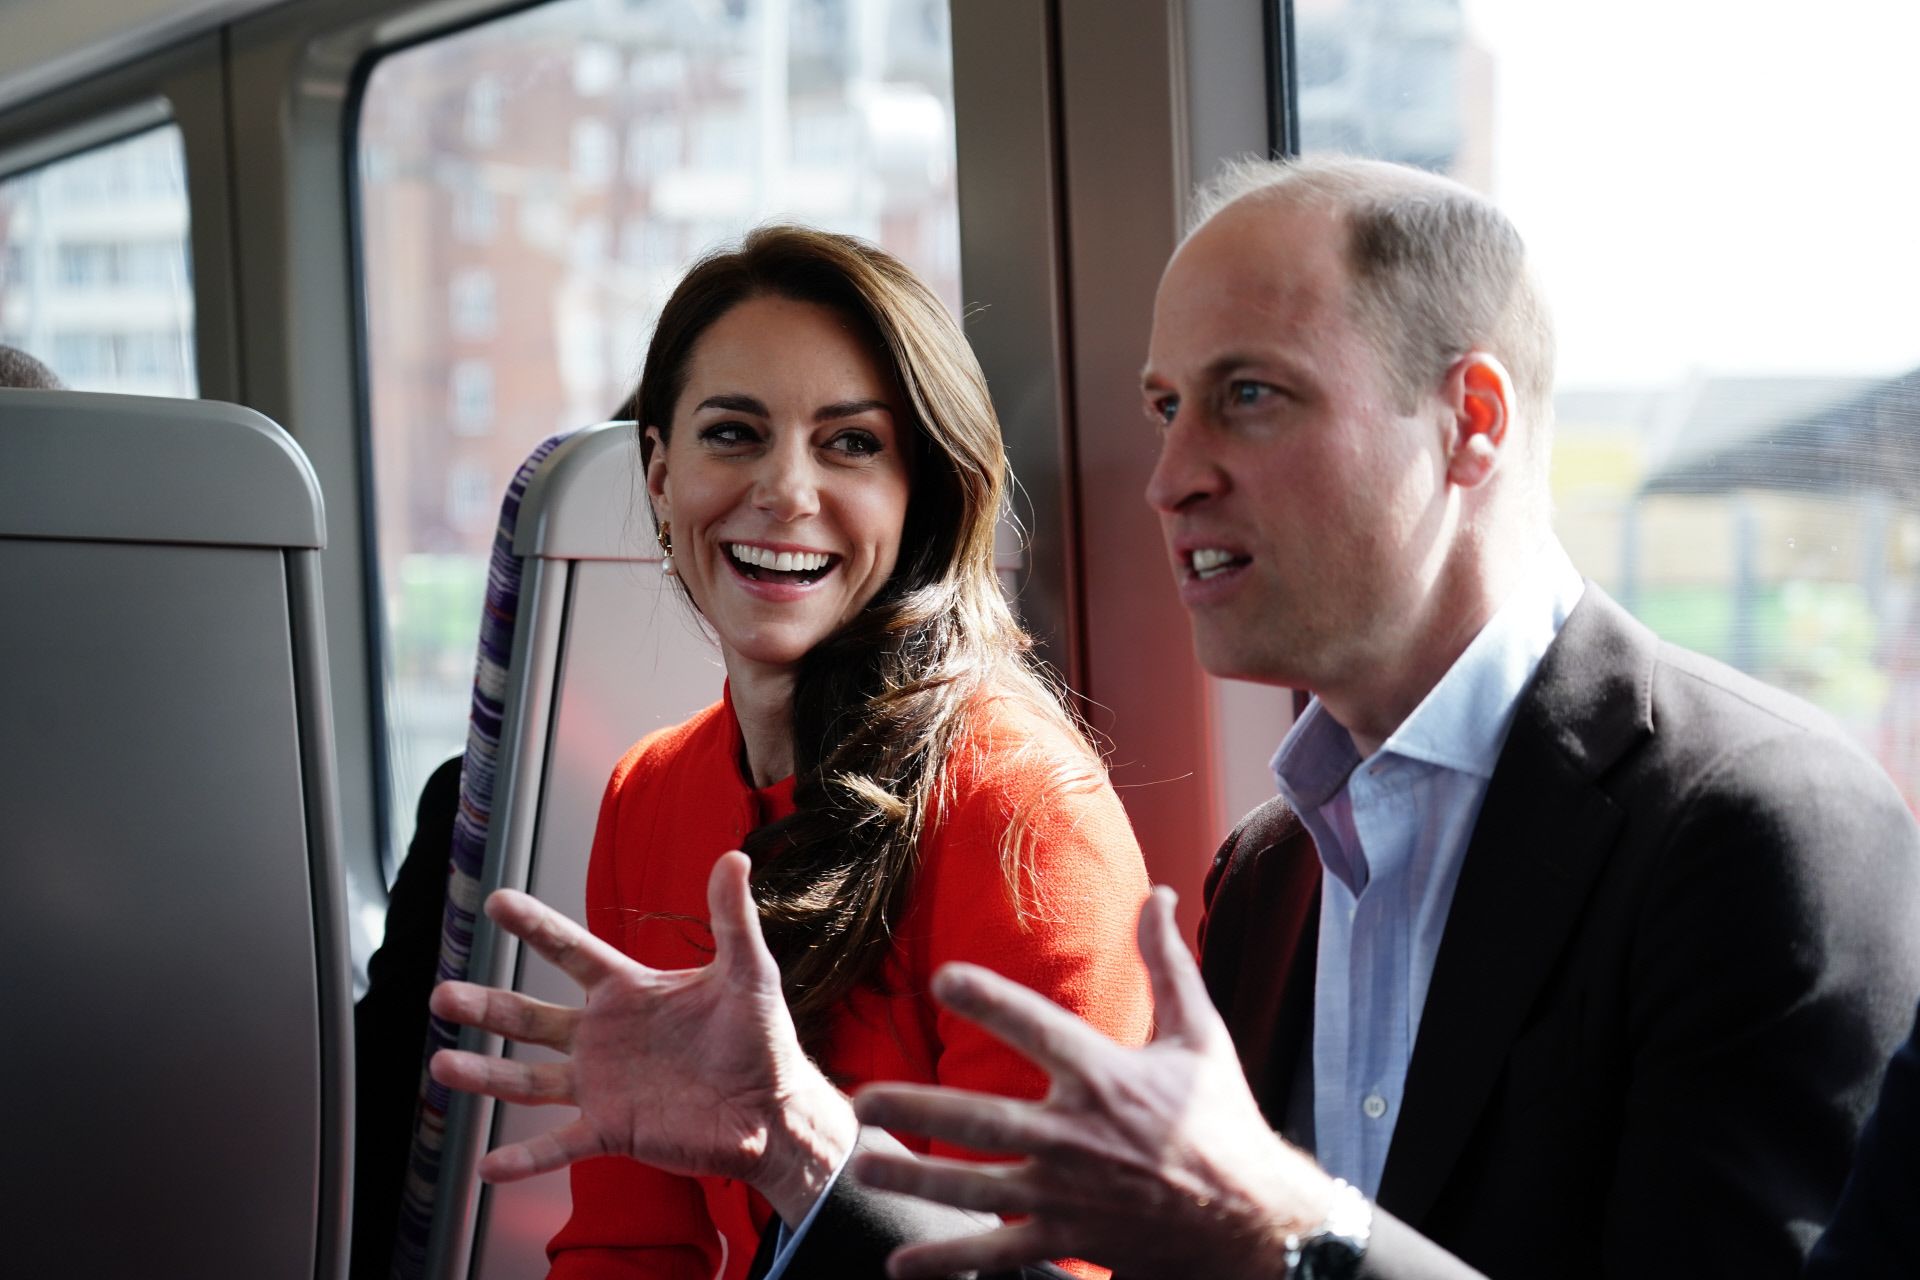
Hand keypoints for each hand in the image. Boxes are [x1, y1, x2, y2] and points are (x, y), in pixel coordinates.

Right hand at [428, 851, 856, 1221]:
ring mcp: (603, 1085)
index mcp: (631, 992)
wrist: (775, 1112)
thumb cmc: (764, 1040)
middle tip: (442, 994)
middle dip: (485, 1004)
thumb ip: (733, 918)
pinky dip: (522, 1158)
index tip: (496, 902)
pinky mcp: (612, 1129)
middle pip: (530, 1016)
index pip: (571, 951)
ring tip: (442, 1063)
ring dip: (485, 1073)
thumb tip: (734, 857)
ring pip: (528, 1079)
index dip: (535, 926)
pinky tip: (486, 1166)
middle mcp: (605, 1036)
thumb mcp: (749, 973)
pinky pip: (558, 1146)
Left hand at [851, 887, 1337, 1278]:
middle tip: (863, 1100)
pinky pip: (999, 1252)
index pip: (1038, 1028)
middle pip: (983, 1120)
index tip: (942, 978)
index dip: (990, 1000)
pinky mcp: (1069, 1239)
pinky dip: (949, 1259)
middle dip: (919, 1108)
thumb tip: (1162, 895)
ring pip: (976, 1187)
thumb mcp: (1201, 1035)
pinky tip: (903, 1262)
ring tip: (862, 1162)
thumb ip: (1168, 964)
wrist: (1254, 1220)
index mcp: (1106, 1076)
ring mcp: (1069, 1194)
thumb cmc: (1221, 1120)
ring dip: (915, 1175)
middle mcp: (1077, 1135)